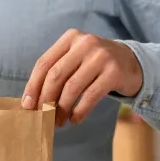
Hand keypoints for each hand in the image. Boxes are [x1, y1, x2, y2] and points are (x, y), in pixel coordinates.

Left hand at [21, 29, 143, 126]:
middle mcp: (85, 43)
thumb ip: (55, 73)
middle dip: (45, 100)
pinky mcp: (114, 72)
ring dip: (61, 109)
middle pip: (56, 76)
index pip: (44, 63)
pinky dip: (79, 111)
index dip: (33, 86)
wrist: (131, 63)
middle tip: (42, 117)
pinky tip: (74, 120)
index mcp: (70, 38)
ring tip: (58, 122)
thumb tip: (31, 101)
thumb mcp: (74, 60)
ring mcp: (101, 56)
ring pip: (72, 88)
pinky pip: (90, 96)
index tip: (27, 106)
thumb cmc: (93, 66)